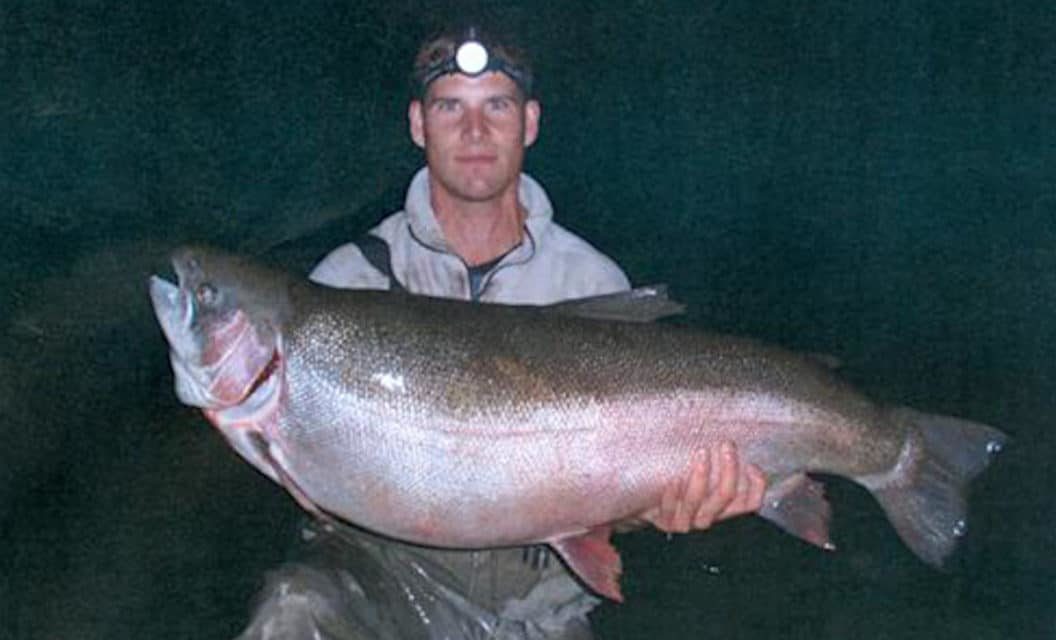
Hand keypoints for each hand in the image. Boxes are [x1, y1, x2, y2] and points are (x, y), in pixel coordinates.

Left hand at [643, 441, 766, 532]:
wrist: (648, 502)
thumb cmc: (679, 480)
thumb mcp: (703, 473)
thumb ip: (718, 462)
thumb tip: (732, 438)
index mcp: (722, 507)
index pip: (750, 503)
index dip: (756, 487)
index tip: (752, 464)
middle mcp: (708, 516)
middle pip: (725, 496)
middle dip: (729, 470)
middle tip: (726, 445)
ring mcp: (687, 521)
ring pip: (698, 502)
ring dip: (701, 477)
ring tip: (701, 453)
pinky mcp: (666, 523)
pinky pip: (671, 509)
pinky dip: (673, 494)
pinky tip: (673, 479)